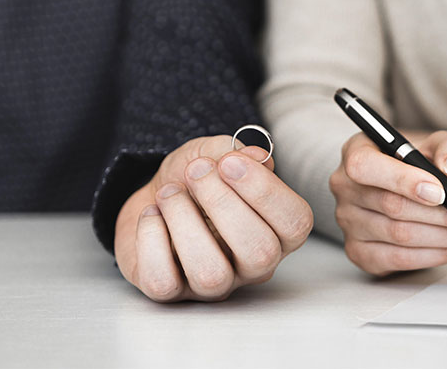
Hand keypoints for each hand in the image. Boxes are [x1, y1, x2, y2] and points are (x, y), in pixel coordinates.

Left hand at [114, 135, 312, 301]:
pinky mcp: (173, 293)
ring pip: (212, 274)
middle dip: (223, 203)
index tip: (230, 162)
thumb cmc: (195, 180)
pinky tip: (152, 215)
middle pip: (260, 253)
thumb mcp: (215, 154)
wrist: (154, 195)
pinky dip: (150, 240)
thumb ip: (235, 152)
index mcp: (277, 230)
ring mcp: (216, 284)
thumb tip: (256, 156)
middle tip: (196, 171)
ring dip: (184, 220)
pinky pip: (164, 281)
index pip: (295, 224)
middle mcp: (254, 265)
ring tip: (169, 193)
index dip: (265, 191)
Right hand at [330, 131, 446, 276]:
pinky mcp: (359, 252)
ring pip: (401, 237)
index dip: (402, 181)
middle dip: (445, 216)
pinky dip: (435, 256)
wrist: (407, 185)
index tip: (442, 193)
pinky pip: (399, 260)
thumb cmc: (418, 162)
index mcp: (356, 151)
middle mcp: (344, 187)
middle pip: (393, 207)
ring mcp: (348, 223)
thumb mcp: (438, 144)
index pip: (365, 167)